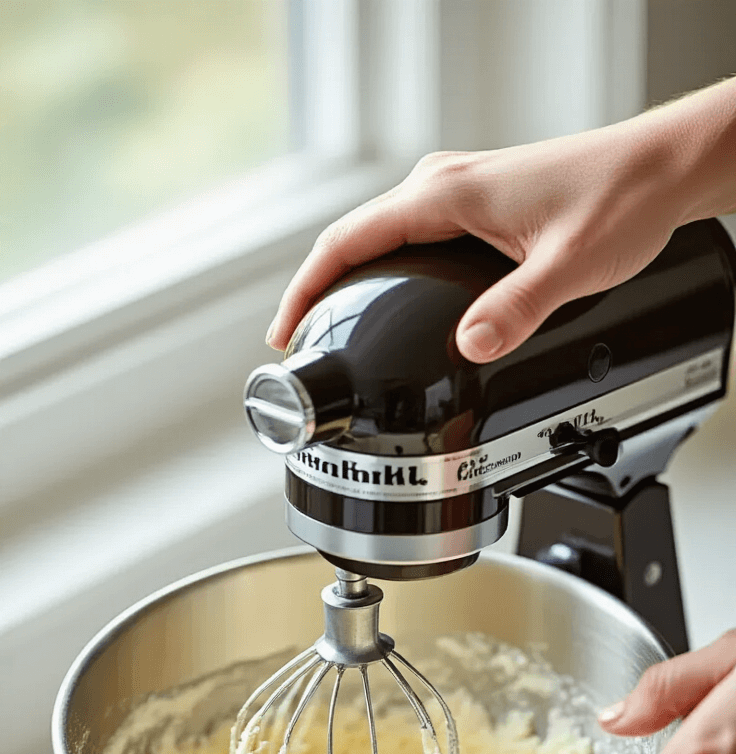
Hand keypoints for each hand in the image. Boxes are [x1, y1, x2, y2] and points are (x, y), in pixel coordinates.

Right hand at [267, 126, 680, 362]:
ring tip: (336, 329)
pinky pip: (411, 239)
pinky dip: (387, 271)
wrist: (660, 170)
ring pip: (381, 238)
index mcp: (447, 194)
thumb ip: (516, 310)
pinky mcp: (476, 204)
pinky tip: (394, 303)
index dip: (306, 290)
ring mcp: (459, 192)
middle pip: (354, 239)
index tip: (285, 332)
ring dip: (352, 280)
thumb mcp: (567, 266)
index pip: (347, 241)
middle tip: (301, 342)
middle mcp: (444, 185)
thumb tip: (470, 349)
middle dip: (319, 291)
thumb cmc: (620, 199)